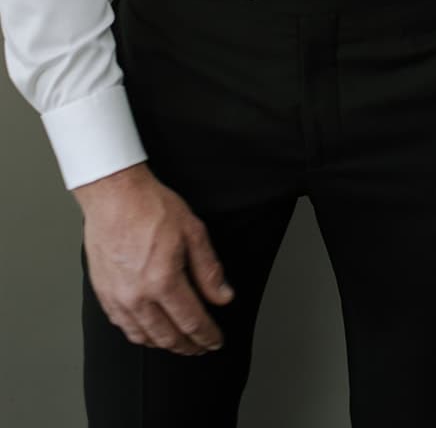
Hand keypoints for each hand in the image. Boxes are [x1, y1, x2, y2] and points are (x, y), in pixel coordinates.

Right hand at [75, 163, 232, 355]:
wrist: (114, 195)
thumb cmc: (151, 207)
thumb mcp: (193, 232)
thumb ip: (209, 269)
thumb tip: (223, 297)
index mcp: (163, 280)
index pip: (191, 321)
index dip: (207, 336)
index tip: (216, 341)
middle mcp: (138, 296)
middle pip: (168, 336)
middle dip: (189, 346)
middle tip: (201, 347)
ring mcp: (117, 298)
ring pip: (144, 337)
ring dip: (165, 345)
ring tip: (180, 343)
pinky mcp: (104, 294)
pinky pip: (124, 327)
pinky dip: (141, 335)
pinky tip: (151, 332)